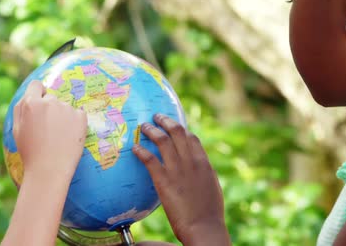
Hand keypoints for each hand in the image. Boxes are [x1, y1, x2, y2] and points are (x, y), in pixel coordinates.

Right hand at [13, 80, 87, 179]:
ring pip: (64, 108)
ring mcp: (66, 108)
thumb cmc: (30, 152)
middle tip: (48, 131)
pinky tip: (69, 138)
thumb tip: (29, 94)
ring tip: (58, 138)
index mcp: (31, 103)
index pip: (36, 85)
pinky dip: (75, 123)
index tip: (41, 102)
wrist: (49, 170)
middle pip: (51, 98)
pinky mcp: (81, 117)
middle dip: (50, 109)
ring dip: (62, 117)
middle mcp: (49, 102)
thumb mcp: (17, 129)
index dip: (38, 93)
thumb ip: (21, 108)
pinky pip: (77, 115)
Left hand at [132, 114, 229, 245]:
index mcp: (204, 163)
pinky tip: (134, 148)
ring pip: (162, 140)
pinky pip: (149, 159)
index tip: (172, 126)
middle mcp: (191, 161)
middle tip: (156, 117)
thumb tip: (198, 169)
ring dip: (151, 130)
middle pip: (177, 132)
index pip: (191, 138)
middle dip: (165, 121)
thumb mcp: (211, 188)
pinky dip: (141, 151)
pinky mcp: (164, 181)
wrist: (204, 227)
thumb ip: (203, 174)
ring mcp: (177, 170)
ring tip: (142, 127)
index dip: (180, 129)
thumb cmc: (209, 213)